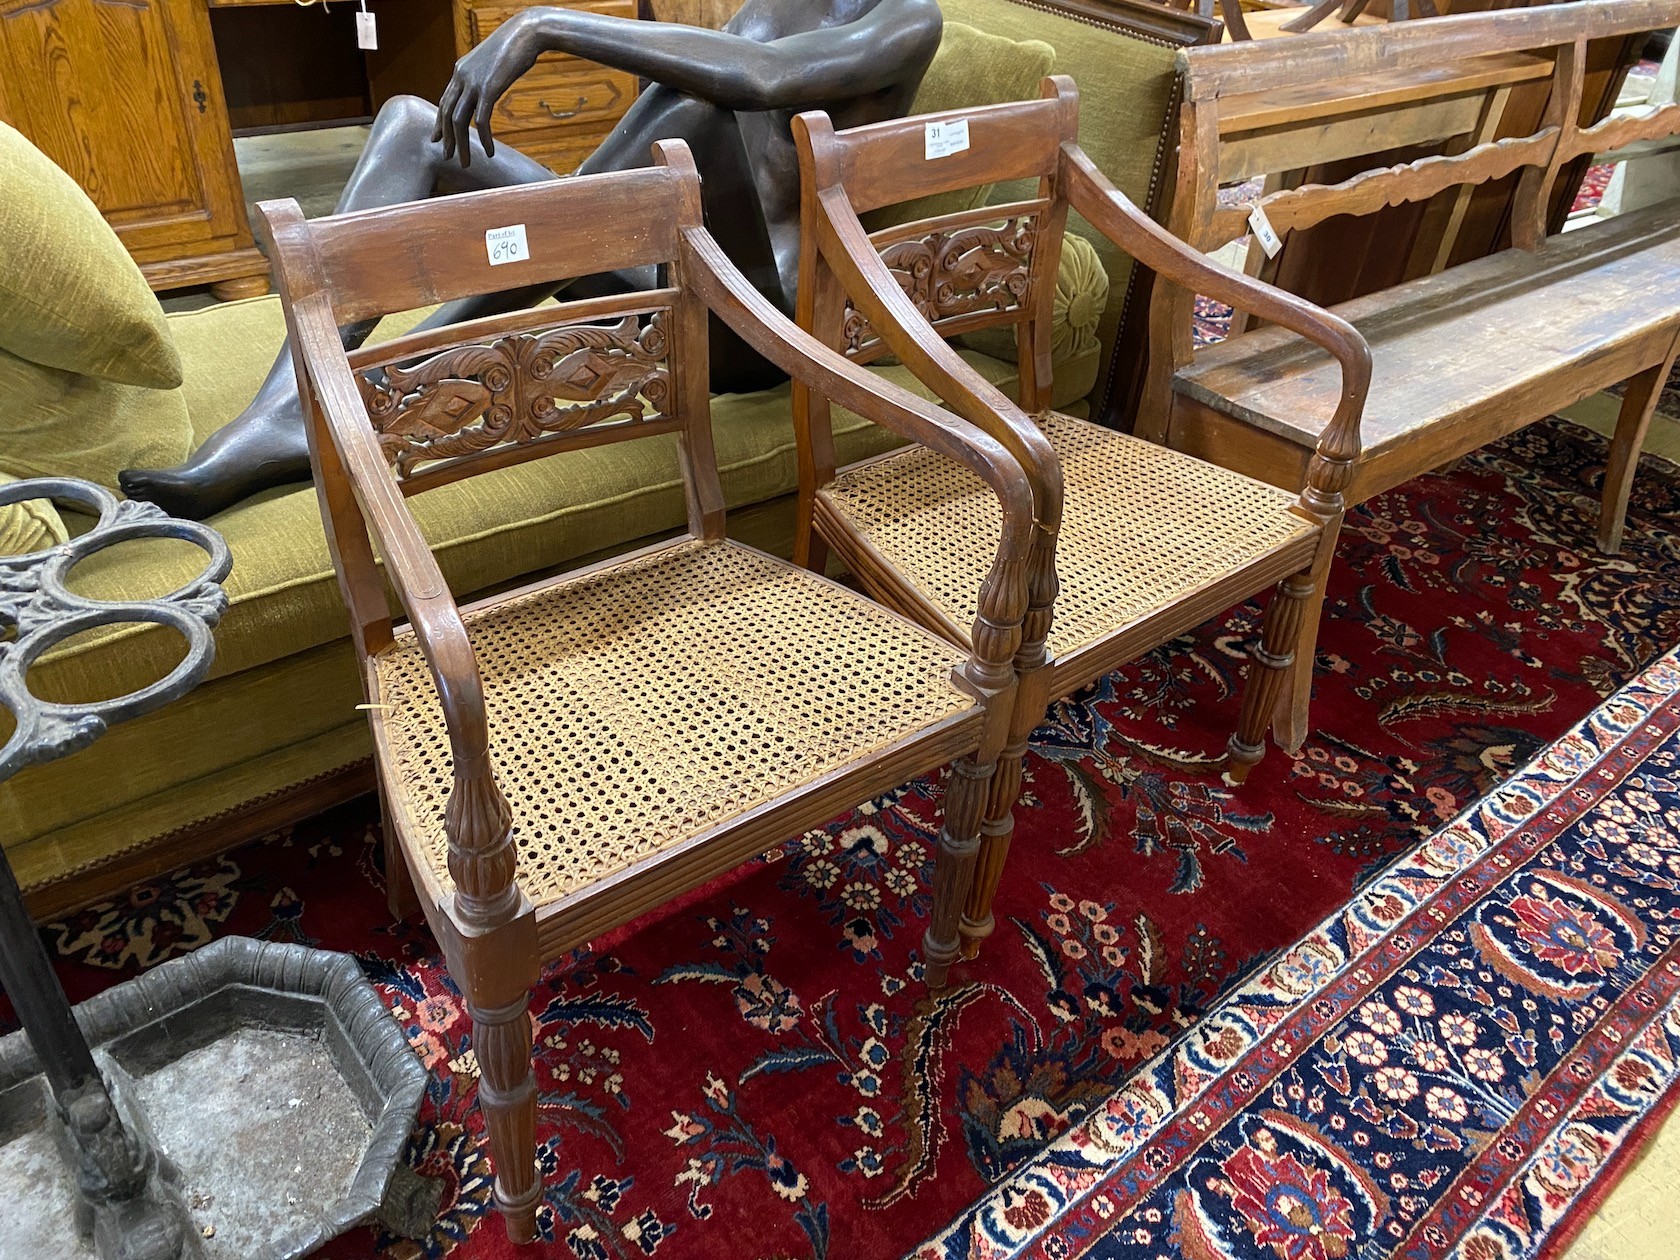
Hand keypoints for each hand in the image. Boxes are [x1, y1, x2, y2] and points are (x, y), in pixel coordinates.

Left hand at [434, 12, 542, 165]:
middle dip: (447, 138)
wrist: (527, 33)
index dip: (439, 122)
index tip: (438, 139)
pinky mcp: (488, 89)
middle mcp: (461, 76)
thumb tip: (485, 90)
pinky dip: (484, 139)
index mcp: (460, 70)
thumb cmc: (515, 47)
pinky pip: (481, 121)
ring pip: (459, 121)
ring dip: (462, 145)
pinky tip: (489, 152)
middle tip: (448, 157)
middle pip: (447, 114)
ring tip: (466, 162)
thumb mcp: (493, 62)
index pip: (444, 101)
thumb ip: (483, 77)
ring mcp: (473, 82)